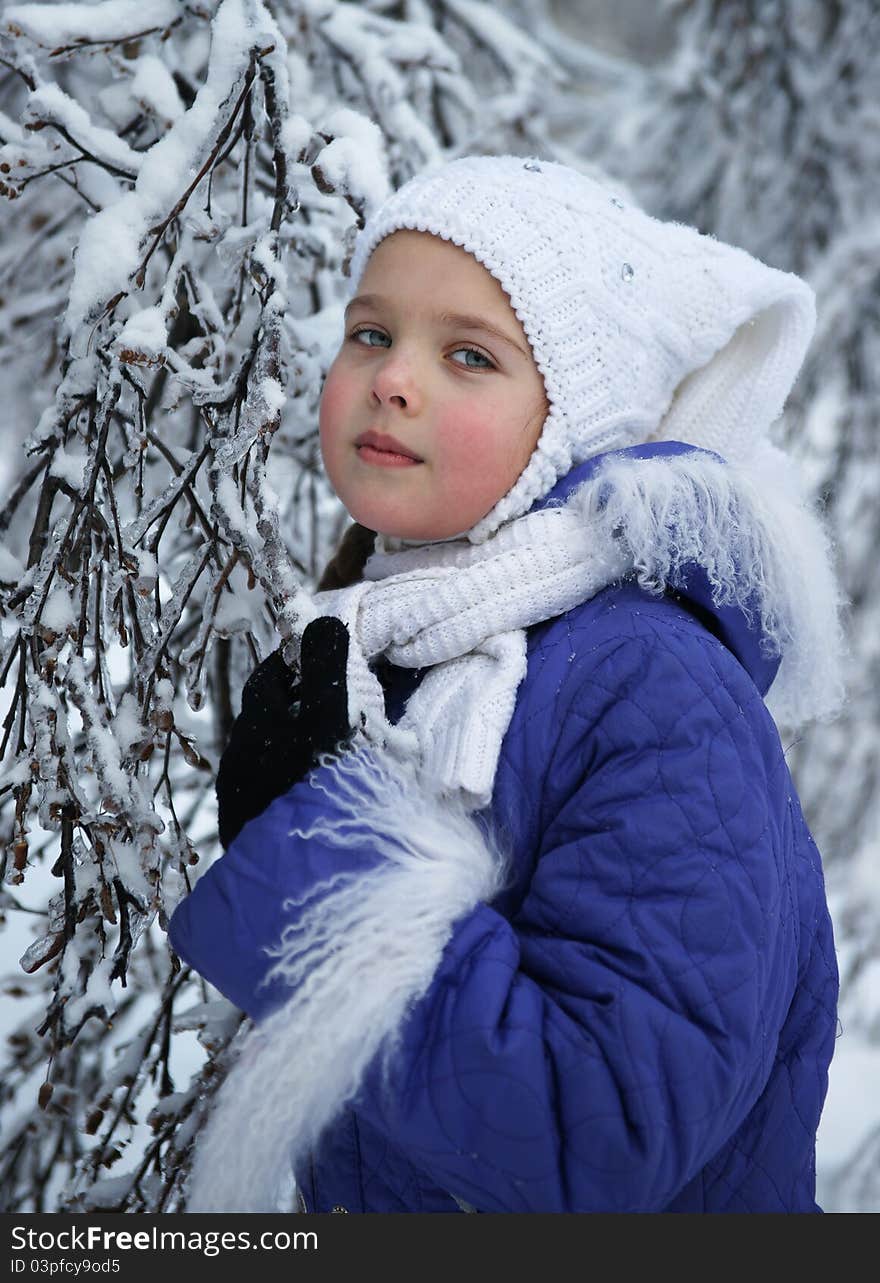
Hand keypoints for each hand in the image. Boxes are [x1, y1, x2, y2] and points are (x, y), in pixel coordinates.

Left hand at [215, 617, 351, 849]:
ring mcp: (241, 800)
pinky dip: (294, 784)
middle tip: (342, 711)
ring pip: (268, 757)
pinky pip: (270, 793)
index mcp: (257, 726)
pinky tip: (321, 798)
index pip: (271, 677)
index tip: (332, 664)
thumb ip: (329, 668)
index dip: (299, 664)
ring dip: (297, 749)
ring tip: (334, 757)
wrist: (303, 877)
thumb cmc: (323, 788)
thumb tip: (323, 622)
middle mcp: (239, 759)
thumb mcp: (334, 720)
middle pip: (269, 717)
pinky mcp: (248, 834)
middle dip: (301, 707)